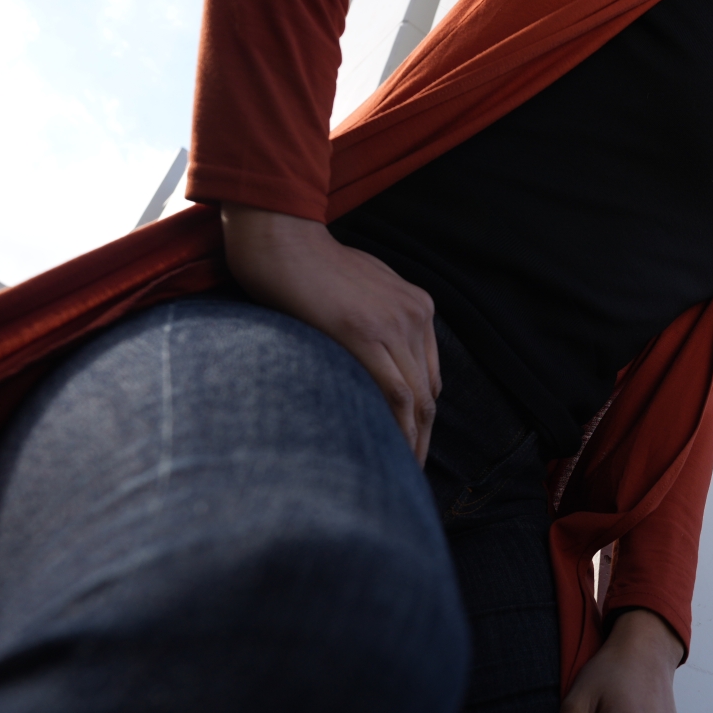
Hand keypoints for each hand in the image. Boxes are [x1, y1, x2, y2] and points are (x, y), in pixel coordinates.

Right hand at [221, 204, 438, 460]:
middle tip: (410, 468)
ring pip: (418, 398)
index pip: (429, 372)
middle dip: (422, 434)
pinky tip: (390, 450)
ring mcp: (395, 325)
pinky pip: (395, 393)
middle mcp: (416, 316)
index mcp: (418, 306)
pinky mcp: (367, 336)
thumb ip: (376, 318)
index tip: (410, 439)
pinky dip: (397, 427)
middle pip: (430, 390)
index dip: (422, 411)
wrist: (283, 241)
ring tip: (403, 471)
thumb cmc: (309, 265)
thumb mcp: (361, 286)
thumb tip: (370, 355)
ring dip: (413, 440)